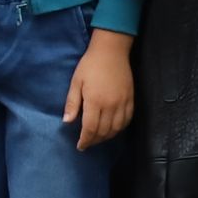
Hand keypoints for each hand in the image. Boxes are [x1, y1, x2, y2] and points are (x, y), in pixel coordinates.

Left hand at [63, 27, 136, 147]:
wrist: (111, 51)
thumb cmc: (90, 65)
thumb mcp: (76, 82)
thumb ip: (72, 103)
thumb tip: (67, 122)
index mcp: (95, 101)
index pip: (90, 129)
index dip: (85, 140)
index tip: (80, 146)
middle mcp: (111, 105)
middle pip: (104, 132)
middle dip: (94, 141)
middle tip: (87, 143)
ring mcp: (123, 103)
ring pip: (116, 129)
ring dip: (107, 137)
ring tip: (98, 138)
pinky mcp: (131, 100)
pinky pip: (127, 121)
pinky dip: (119, 129)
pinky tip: (112, 129)